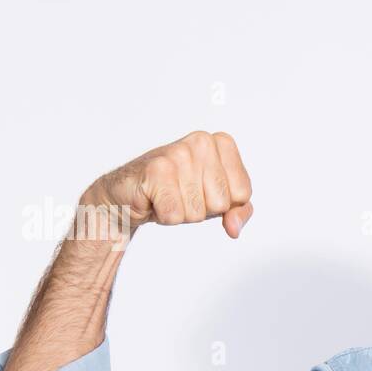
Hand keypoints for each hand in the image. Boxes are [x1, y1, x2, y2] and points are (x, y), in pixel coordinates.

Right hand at [80, 131, 252, 240]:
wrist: (128, 195)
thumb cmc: (175, 192)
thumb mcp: (215, 200)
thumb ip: (239, 211)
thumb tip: (234, 228)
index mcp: (220, 143)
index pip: (243, 193)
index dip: (223, 204)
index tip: (203, 191)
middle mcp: (201, 142)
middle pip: (221, 203)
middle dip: (202, 209)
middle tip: (182, 195)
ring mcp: (178, 154)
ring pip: (198, 211)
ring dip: (182, 213)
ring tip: (168, 196)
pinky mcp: (156, 170)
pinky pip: (175, 214)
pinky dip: (165, 216)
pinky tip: (154, 200)